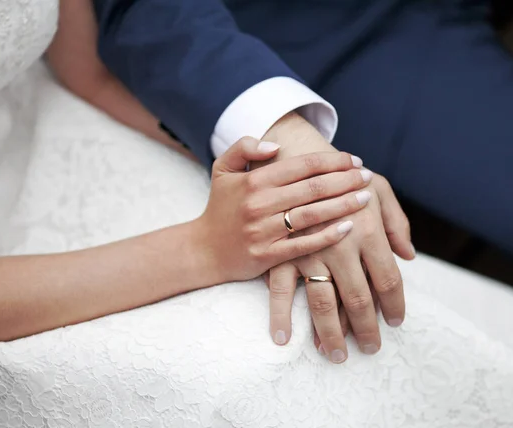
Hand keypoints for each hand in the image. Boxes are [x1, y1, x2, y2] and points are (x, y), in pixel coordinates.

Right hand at [196, 137, 373, 283]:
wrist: (204, 249)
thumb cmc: (220, 207)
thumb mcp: (223, 169)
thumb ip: (244, 147)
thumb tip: (276, 145)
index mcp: (253, 180)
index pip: (302, 165)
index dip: (332, 161)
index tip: (354, 160)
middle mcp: (260, 204)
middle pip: (312, 188)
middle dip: (345, 180)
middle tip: (367, 177)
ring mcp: (264, 231)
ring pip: (312, 214)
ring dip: (343, 205)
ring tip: (365, 198)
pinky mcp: (268, 255)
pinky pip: (304, 245)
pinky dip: (327, 236)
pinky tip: (348, 228)